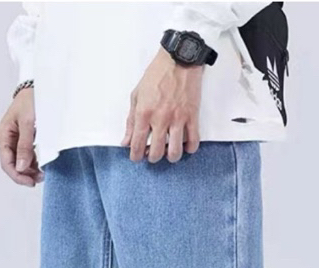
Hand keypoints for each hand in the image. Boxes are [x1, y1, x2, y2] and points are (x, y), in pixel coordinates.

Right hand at [0, 88, 42, 186]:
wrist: (42, 87)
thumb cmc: (32, 100)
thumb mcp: (29, 123)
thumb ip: (25, 146)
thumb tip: (20, 167)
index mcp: (3, 134)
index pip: (6, 163)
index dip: (17, 175)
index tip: (31, 182)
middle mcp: (7, 138)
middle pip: (12, 164)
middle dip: (25, 174)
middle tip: (40, 179)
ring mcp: (15, 140)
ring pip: (20, 162)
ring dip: (30, 170)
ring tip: (43, 173)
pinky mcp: (25, 139)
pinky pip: (26, 156)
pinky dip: (34, 163)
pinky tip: (42, 166)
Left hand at [122, 47, 202, 163]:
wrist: (179, 59)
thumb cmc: (157, 74)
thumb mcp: (137, 95)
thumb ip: (130, 120)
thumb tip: (125, 141)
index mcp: (144, 113)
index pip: (137, 144)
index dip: (135, 156)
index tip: (136, 157)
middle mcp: (160, 118)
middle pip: (156, 152)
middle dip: (152, 158)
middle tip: (153, 155)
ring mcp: (177, 118)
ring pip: (174, 151)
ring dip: (171, 157)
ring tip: (169, 153)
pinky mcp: (192, 116)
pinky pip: (193, 141)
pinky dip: (189, 148)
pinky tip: (185, 146)